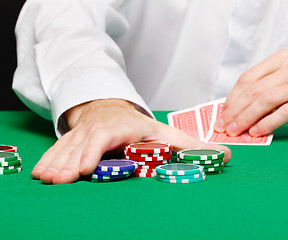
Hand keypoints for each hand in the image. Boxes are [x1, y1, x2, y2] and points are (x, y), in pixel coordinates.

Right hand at [31, 99, 230, 183]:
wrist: (110, 110)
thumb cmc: (138, 127)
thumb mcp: (165, 134)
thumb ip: (193, 146)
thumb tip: (227, 154)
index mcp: (122, 127)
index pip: (106, 137)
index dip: (95, 151)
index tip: (86, 168)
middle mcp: (99, 129)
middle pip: (84, 147)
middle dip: (72, 164)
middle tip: (60, 181)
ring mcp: (82, 134)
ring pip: (68, 149)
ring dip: (57, 164)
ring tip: (48, 180)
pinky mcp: (72, 139)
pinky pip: (58, 149)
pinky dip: (49, 160)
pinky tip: (41, 174)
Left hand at [214, 49, 287, 136]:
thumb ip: (265, 89)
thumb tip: (236, 109)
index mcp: (282, 59)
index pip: (248, 78)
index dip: (231, 98)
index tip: (221, 114)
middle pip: (254, 90)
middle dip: (235, 111)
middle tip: (224, 127)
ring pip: (266, 100)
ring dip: (246, 118)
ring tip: (236, 131)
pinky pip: (285, 112)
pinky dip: (268, 123)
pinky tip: (257, 131)